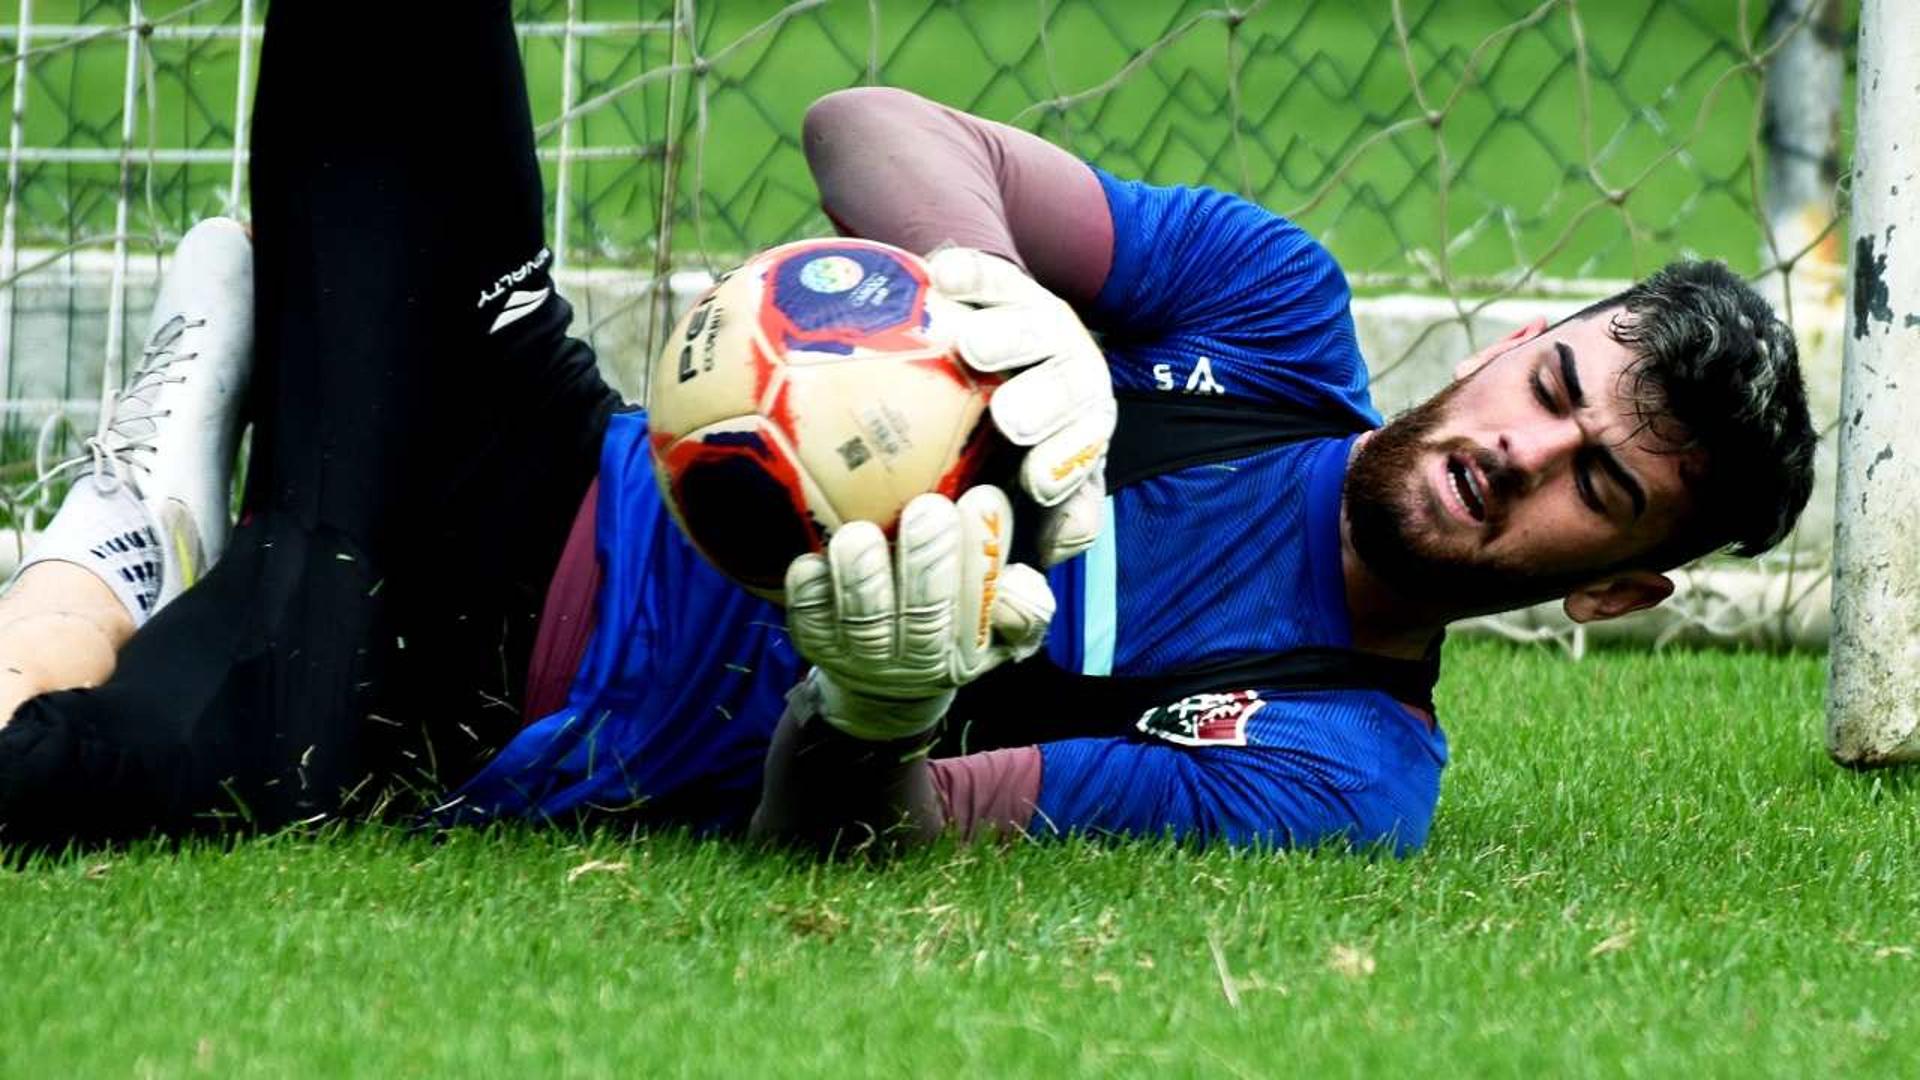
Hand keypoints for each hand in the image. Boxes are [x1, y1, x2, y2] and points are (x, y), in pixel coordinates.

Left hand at [785, 486, 1055, 740]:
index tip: (983, 497)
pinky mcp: (816, 644)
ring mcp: (863, 655)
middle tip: (929, 508)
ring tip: (861, 534)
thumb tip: (1015, 582)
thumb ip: (1022, 604)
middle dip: (928, 559)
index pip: (985, 604)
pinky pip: (809, 617)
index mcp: (970, 649)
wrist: (884, 685)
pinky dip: (810, 588)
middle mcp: (918, 659)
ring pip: (864, 619)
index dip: (983, 553)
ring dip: (862, 574)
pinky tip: (814, 558)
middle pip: (925, 615)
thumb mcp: (1000, 626)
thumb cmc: (952, 625)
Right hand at [929, 248, 1115, 567]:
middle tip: (1009, 420)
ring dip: (1010, 335)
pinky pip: (992, 273)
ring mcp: (1044, 329)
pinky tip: (938, 276)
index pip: (1083, 455)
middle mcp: (1071, 382)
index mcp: (1078, 440)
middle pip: (1073, 385)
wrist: (985, 365)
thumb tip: (1007, 598)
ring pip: (1040, 326)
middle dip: (1049, 403)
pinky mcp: (1010, 284)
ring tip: (968, 343)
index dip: (1066, 467)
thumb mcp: (1006, 511)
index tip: (1034, 482)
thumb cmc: (983, 465)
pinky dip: (971, 273)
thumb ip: (1011, 548)